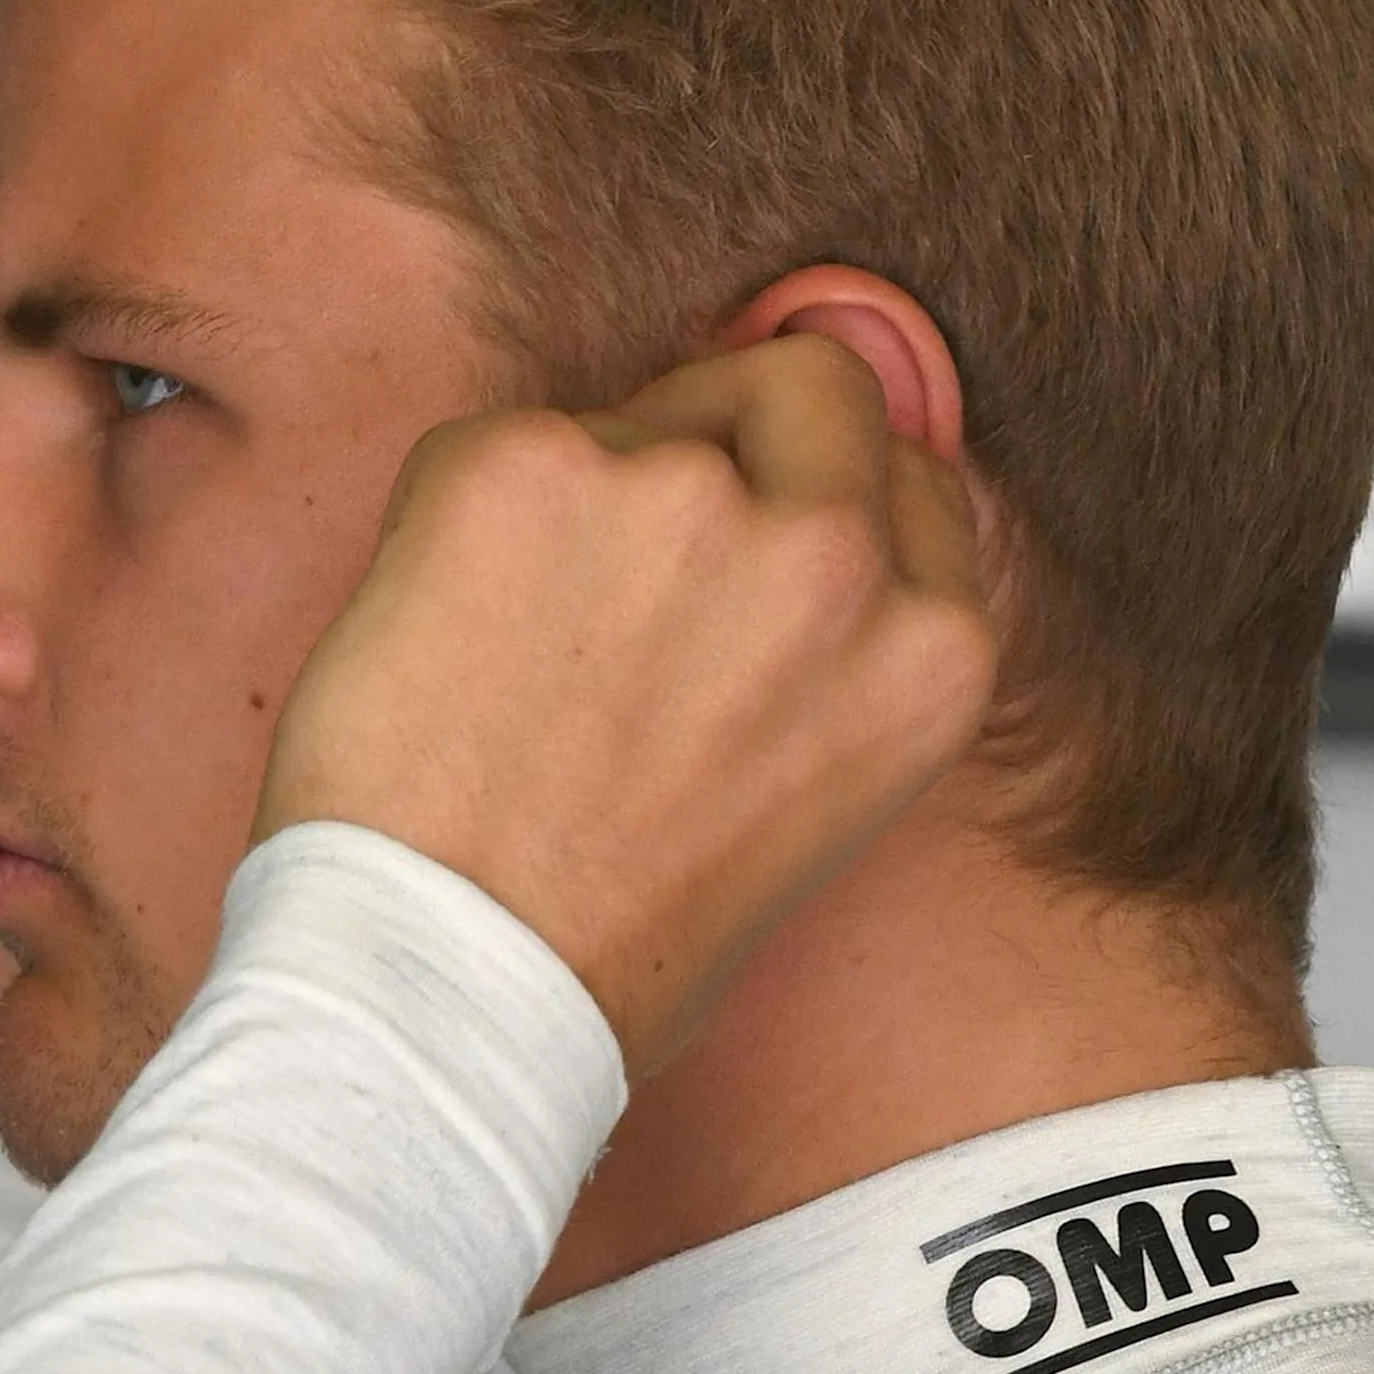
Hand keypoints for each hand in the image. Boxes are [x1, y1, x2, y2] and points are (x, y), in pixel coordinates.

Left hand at [253, 334, 995, 1073]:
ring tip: (523, 656)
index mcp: (928, 652)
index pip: (908, 473)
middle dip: (732, 424)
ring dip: (583, 499)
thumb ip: (830, 654)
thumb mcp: (816, 803)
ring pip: (637, 417)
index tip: (753, 528)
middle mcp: (831, 559)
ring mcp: (679, 498)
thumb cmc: (612, 942)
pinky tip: (446, 646)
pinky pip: (501, 443)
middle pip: (810, 384)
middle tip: (634, 534)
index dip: (821, 491)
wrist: (449, 988)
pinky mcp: (524, 465)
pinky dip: (462, 523)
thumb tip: (769, 523)